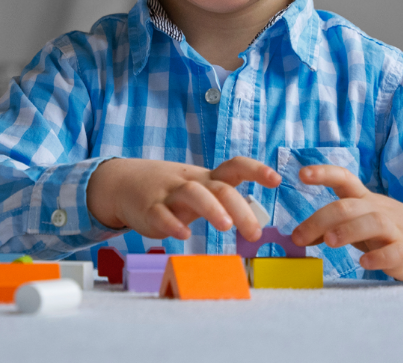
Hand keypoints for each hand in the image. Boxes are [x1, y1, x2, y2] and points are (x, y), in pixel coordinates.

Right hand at [86, 156, 280, 241]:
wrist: (125, 183)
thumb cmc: (173, 190)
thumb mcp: (199, 190)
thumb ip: (224, 201)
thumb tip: (255, 218)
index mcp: (207, 178)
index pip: (235, 167)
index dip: (256, 170)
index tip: (276, 180)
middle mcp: (192, 182)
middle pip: (220, 188)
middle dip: (240, 208)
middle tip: (255, 232)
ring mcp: (170, 194)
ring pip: (193, 194)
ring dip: (212, 209)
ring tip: (226, 227)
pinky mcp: (150, 209)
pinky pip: (161, 214)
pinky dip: (172, 225)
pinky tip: (183, 235)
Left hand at [290, 164, 402, 282]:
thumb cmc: (387, 230)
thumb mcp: (358, 222)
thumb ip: (330, 226)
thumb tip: (298, 235)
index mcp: (364, 199)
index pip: (344, 178)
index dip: (323, 173)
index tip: (301, 174)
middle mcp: (378, 210)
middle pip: (349, 206)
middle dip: (321, 219)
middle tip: (298, 237)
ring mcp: (395, 230)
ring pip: (373, 223)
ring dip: (348, 231)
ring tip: (329, 242)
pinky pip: (394, 252)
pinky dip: (378, 257)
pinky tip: (364, 264)